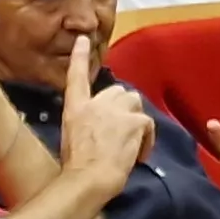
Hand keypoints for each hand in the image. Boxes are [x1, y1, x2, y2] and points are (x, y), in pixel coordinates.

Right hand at [59, 39, 152, 177]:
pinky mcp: (134, 122)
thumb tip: (98, 130)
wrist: (89, 179)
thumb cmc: (76, 169)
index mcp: (75, 109)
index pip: (76, 77)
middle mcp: (95, 104)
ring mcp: (116, 111)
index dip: (80, 57)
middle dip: (124, 107)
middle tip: (123, 130)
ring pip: (136, 103)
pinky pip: (148, 124)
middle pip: (118, 91)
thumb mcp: (72, 139)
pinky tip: (140, 156)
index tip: (83, 39)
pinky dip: (147, 140)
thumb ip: (85, 126)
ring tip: (133, 142)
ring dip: (136, 120)